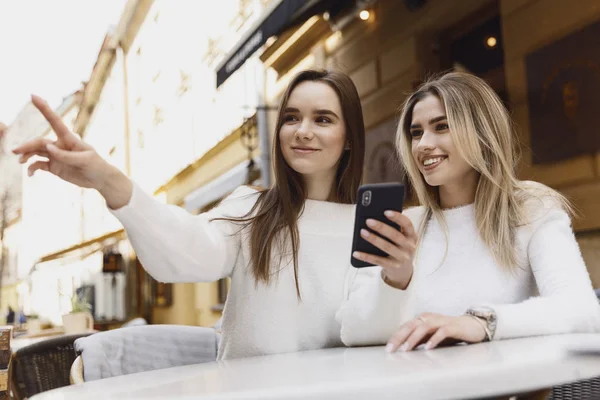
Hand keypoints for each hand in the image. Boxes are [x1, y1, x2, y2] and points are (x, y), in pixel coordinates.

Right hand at [12, 95, 131, 208]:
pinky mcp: (55, 166)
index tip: (33, 96)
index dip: (44, 108)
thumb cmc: (96, 166)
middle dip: (27, 146)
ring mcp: (56, 156)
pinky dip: (32, 168)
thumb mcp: (85, 160)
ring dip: (27, 155)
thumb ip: (66, 155)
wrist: (100, 180)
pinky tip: (30, 175)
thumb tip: (48, 147)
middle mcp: (60, 145)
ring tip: (20, 162)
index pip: (55, 121)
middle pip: (39, 142)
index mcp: (69, 139)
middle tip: (15, 152)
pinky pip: (39, 165)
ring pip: (36, 152)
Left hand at [352, 210, 416, 288]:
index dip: (398, 217)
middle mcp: (409, 247)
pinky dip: (366, 256)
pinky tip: (356, 252)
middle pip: (395, 236)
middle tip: (368, 221)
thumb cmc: (399, 248)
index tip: (386, 211)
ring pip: (386, 247)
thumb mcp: (402, 238)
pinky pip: (377, 261)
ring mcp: (401, 258)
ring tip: (362, 232)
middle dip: (381, 227)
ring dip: (374, 239)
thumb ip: (393, 228)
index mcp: (412, 236)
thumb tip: (374, 217)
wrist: (403, 271)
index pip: (407, 224)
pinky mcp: (392, 267)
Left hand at [386, 313, 486, 352]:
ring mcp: (441, 321)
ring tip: (406, 348)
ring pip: (424, 327)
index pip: (406, 327)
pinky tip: (428, 347)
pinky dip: (434, 339)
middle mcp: (430, 318)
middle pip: (411, 325)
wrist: (472, 326)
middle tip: (392, 348)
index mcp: (423, 319)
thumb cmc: (449, 332)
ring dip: (414, 338)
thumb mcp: (431, 336)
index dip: (396, 337)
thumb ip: (418, 340)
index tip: (388, 348)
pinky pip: (442, 332)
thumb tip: (403, 348)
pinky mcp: (453, 326)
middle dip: (400, 337)